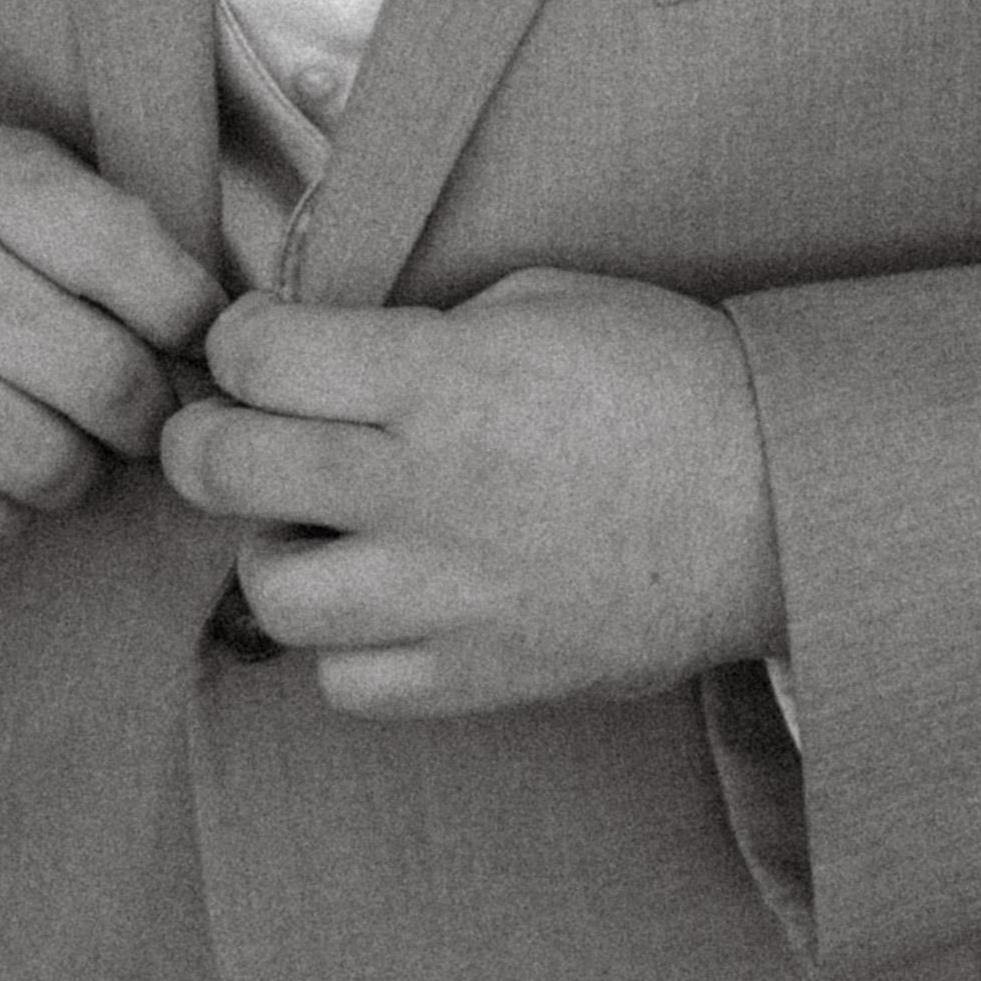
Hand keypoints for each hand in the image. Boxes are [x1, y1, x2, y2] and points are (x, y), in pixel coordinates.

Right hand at [0, 125, 218, 556]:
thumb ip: (95, 224)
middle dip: (148, 413)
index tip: (197, 339)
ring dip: (80, 468)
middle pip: (106, 379)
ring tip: (64, 440)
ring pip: (49, 464)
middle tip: (143, 414)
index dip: (191, 315)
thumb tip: (210, 318)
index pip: (133, 257)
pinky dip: (4, 510)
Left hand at [158, 268, 783, 719]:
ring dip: (271, 549)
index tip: (255, 339)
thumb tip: (335, 348)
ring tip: (312, 525)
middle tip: (223, 430)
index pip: (262, 357)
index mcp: (445, 377)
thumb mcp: (547, 299)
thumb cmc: (672, 377)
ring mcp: (448, 595)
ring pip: (272, 592)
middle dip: (201, 439)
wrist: (778, 499)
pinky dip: (346, 641)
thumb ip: (428, 328)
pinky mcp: (478, 676)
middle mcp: (427, 488)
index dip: (238, 339)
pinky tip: (384, 596)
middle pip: (231, 469)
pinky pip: (348, 681)